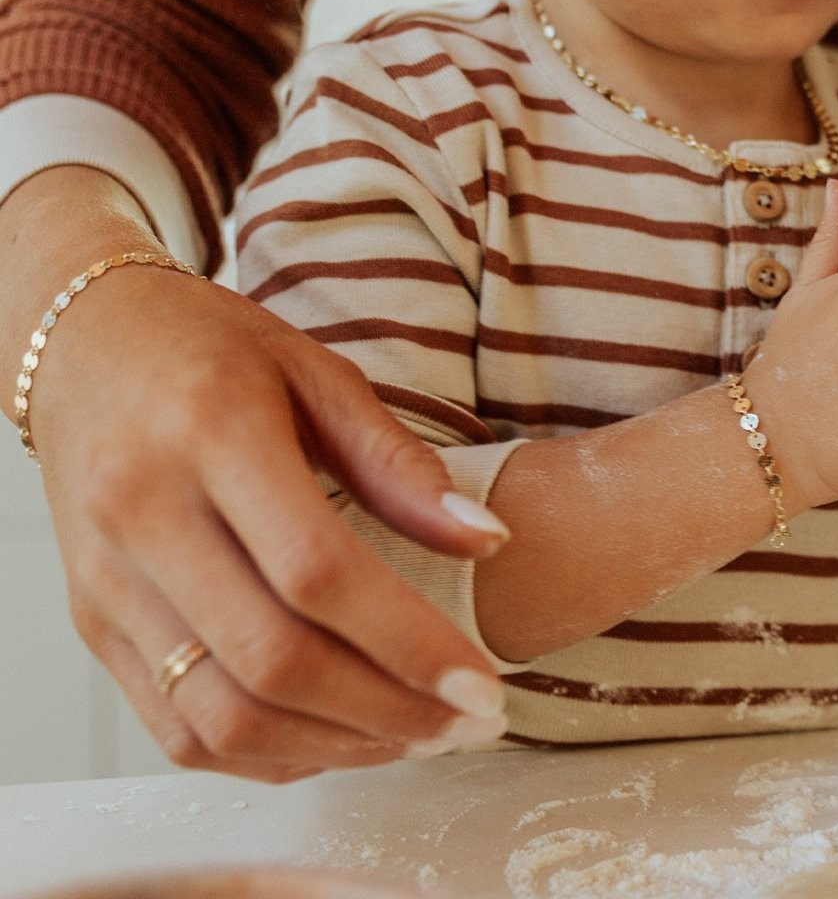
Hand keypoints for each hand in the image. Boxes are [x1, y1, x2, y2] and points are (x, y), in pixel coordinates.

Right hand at [5, 172, 509, 781]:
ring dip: (335, 746)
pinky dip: (267, 754)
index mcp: (209, 433)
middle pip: (272, 659)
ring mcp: (106, 580)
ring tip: (416, 734)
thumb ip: (398, 463)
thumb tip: (487, 541)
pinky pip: (176, 727)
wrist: (88, 344)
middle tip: (467, 722)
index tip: (481, 685)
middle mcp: (142, 514)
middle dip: (389, 711)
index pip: (316, 571)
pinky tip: (338, 735)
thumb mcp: (318, 374)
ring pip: (222, 715)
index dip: (409, 643)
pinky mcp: (93, 622)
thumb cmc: (212, 350)